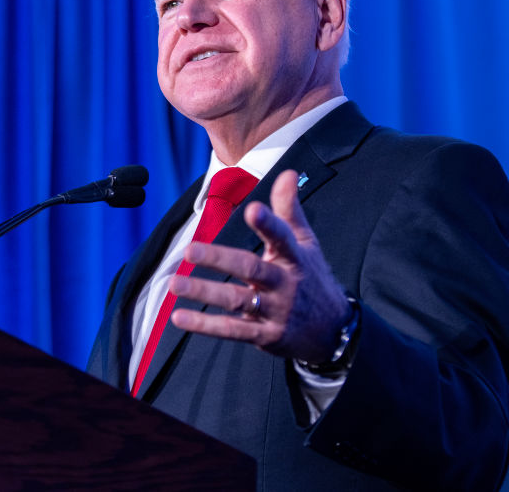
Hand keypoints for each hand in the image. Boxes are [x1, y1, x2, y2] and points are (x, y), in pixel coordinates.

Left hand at [169, 170, 350, 361]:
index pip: (283, 237)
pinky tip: (179, 317)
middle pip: (250, 269)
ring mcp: (275, 311)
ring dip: (204, 293)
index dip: (269, 224)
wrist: (334, 331)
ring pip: (236, 300)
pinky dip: (205, 325)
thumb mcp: (306, 243)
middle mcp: (285, 284)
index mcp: (294, 258)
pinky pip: (232, 330)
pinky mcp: (265, 335)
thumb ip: (289, 209)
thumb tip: (287, 172)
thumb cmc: (311, 277)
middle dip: (220, 260)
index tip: (253, 209)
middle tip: (189, 251)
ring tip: (175, 284)